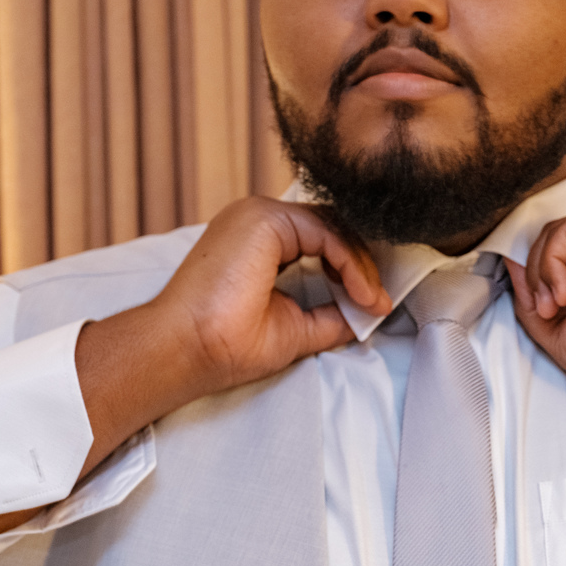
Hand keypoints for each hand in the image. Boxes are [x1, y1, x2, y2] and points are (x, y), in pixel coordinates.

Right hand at [149, 196, 391, 398]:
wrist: (186, 351)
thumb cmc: (224, 345)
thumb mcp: (295, 327)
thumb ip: (330, 314)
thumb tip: (369, 313)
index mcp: (259, 241)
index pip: (321, 240)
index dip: (352, 269)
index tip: (373, 305)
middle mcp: (257, 220)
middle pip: (330, 228)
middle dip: (362, 266)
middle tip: (379, 303)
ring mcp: (257, 214)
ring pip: (332, 226)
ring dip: (359, 266)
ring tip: (371, 302)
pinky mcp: (262, 218)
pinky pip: (325, 231)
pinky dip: (349, 262)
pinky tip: (359, 292)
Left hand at [505, 202, 565, 425]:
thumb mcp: (559, 335)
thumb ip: (528, 300)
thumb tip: (509, 264)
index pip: (553, 265)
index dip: (536, 286)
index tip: (543, 312)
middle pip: (548, 249)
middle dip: (536, 282)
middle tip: (551, 312)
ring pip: (550, 238)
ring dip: (541, 276)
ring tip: (561, 305)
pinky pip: (560, 231)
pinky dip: (551, 263)